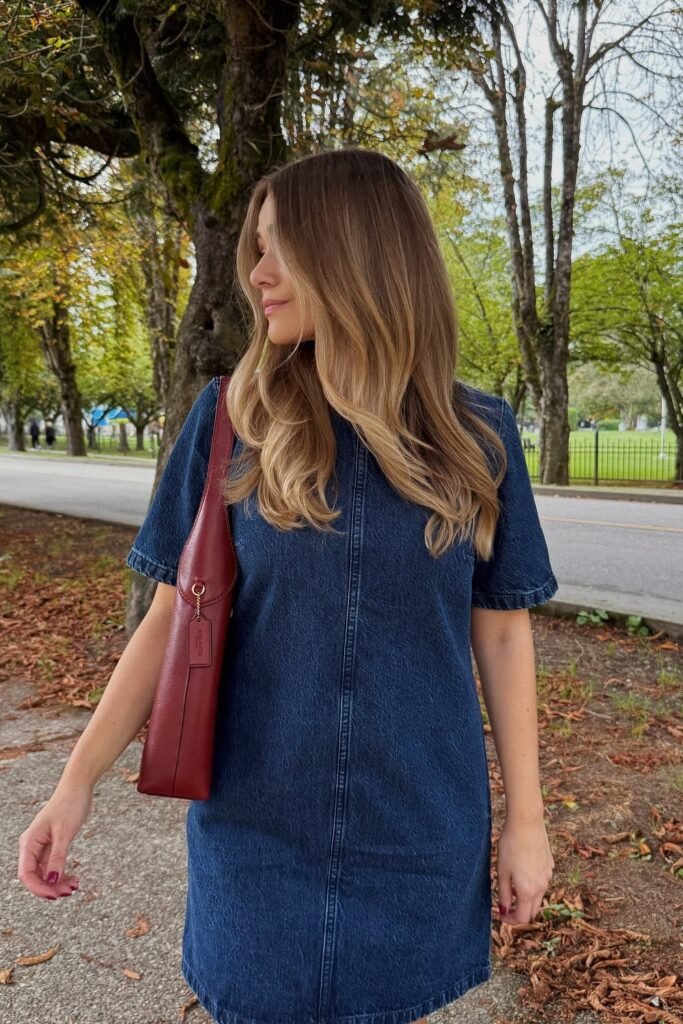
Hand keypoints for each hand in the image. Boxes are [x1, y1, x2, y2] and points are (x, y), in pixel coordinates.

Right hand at [17, 781, 93, 899]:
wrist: (78, 787)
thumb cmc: (70, 805)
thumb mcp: (65, 832)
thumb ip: (58, 857)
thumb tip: (52, 881)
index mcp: (29, 842)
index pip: (27, 874)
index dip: (39, 889)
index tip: (56, 896)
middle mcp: (32, 846)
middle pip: (35, 877)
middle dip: (51, 888)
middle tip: (70, 891)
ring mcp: (41, 846)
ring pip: (45, 874)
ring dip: (57, 883)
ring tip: (75, 886)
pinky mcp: (52, 845)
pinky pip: (53, 866)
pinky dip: (62, 874)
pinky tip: (74, 878)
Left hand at [495, 815, 553, 923]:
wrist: (526, 823)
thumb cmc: (510, 845)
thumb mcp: (502, 871)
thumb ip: (503, 894)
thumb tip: (504, 910)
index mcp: (528, 891)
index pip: (523, 918)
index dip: (510, 921)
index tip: (500, 915)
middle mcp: (541, 887)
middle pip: (533, 910)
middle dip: (520, 912)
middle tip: (506, 905)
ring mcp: (548, 876)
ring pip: (539, 896)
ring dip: (526, 898)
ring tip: (511, 886)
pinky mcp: (550, 865)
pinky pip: (542, 881)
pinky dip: (533, 885)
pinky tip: (522, 871)